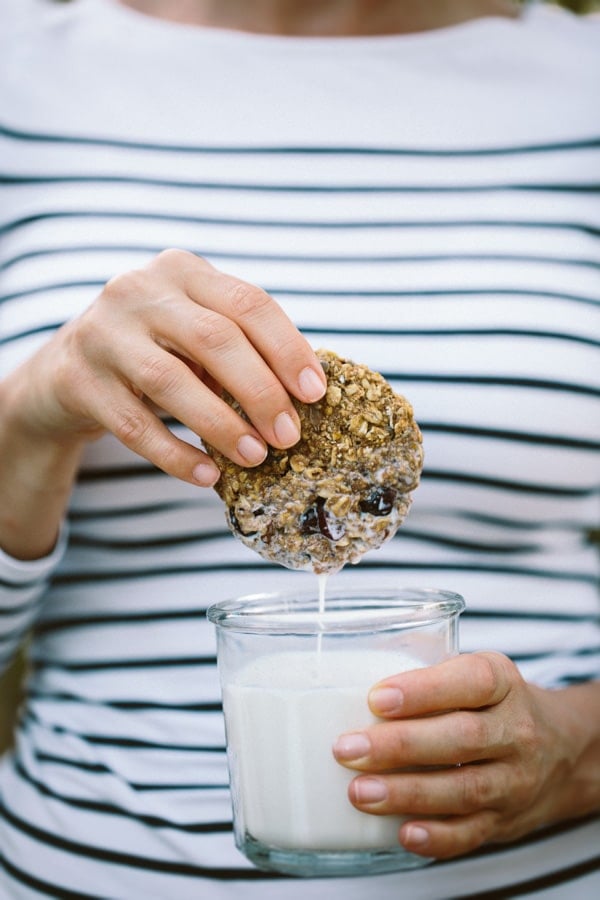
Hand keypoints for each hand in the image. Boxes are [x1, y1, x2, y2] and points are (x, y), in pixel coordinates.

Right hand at [10, 249, 326, 484]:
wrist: (66, 371)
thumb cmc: (154, 351)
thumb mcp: (194, 331)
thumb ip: (240, 345)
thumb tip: (304, 393)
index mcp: (181, 270)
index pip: (248, 303)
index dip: (287, 349)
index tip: (314, 393)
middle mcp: (138, 290)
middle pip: (215, 339)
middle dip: (261, 391)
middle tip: (289, 436)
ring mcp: (103, 334)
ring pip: (171, 380)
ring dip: (222, 424)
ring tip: (255, 457)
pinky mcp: (79, 381)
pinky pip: (135, 425)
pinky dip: (176, 455)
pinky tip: (207, 476)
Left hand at [333, 652, 599, 859]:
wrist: (561, 750)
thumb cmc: (495, 704)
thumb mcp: (476, 671)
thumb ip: (427, 667)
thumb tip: (354, 663)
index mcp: (503, 683)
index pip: (471, 681)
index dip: (423, 691)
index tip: (377, 698)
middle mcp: (515, 731)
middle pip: (461, 738)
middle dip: (400, 746)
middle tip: (348, 748)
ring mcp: (513, 780)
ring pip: (463, 789)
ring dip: (407, 793)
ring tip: (360, 791)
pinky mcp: (505, 821)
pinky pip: (472, 834)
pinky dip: (437, 837)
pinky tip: (403, 833)